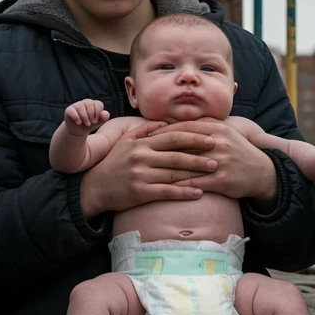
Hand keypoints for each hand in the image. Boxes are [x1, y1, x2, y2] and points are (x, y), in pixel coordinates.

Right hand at [64, 100, 108, 136]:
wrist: (78, 131)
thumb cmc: (89, 124)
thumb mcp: (98, 123)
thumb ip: (103, 118)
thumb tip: (105, 113)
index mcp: (93, 104)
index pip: (98, 104)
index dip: (98, 113)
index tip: (96, 121)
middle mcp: (85, 102)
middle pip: (90, 104)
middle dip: (91, 115)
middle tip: (91, 123)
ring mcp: (77, 105)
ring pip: (81, 107)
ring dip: (85, 117)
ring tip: (86, 124)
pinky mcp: (69, 110)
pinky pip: (72, 111)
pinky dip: (76, 117)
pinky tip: (79, 122)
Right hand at [79, 120, 218, 219]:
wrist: (96, 187)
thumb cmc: (115, 162)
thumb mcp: (126, 141)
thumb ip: (146, 129)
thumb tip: (167, 122)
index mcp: (141, 142)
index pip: (172, 136)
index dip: (193, 137)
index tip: (211, 138)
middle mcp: (141, 156)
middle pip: (176, 154)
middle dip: (200, 154)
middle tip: (219, 155)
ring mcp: (140, 175)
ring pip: (174, 173)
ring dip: (197, 173)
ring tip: (214, 172)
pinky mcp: (140, 192)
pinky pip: (166, 192)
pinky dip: (184, 192)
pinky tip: (199, 193)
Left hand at [149, 119, 277, 202]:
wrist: (261, 172)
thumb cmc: (237, 151)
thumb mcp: (224, 132)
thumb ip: (203, 125)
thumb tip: (178, 120)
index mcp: (217, 128)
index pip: (184, 127)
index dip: (163, 131)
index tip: (145, 136)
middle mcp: (218, 142)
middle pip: (182, 145)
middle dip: (159, 150)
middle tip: (140, 155)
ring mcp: (221, 161)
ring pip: (186, 165)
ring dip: (165, 170)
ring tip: (147, 173)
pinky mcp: (222, 180)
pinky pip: (195, 183)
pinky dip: (178, 186)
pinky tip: (164, 188)